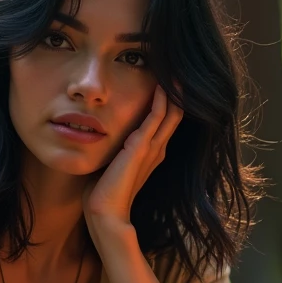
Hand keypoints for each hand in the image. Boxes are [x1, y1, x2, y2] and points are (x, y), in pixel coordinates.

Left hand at [82, 84, 183, 233]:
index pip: (165, 122)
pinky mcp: (142, 148)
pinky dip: (161, 100)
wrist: (105, 213)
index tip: (166, 80)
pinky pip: (157, 117)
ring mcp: (152, 148)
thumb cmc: (103, 192)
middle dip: (176, 92)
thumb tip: (103, 137)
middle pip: (174, 114)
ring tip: (176, 71)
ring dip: (173, 92)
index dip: (168, 101)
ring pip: (171, 113)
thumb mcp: (113, 164)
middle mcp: (156, 149)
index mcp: (151, 153)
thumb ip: (116, 151)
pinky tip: (163, 85)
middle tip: (178, 69)